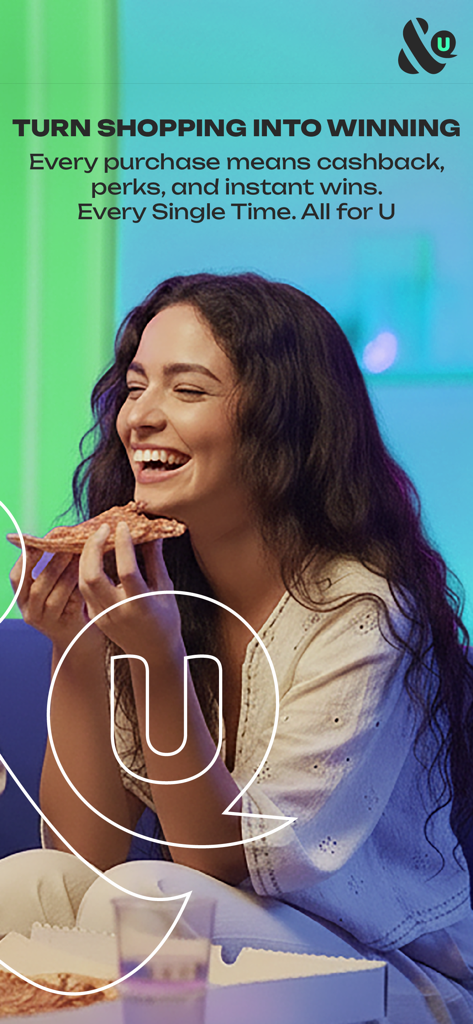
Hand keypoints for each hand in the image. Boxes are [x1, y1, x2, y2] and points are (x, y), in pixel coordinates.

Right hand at [10, 547, 89, 650]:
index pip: (16, 577)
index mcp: (23, 599)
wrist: (80, 639)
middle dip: (54, 563)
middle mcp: (30, 612)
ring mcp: (47, 623)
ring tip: (82, 558)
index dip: (26, 558)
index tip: (39, 541)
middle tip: (69, 546)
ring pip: (54, 598)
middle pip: (38, 587)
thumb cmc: (70, 604)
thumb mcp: (56, 586)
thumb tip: (62, 533)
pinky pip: (71, 606)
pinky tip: (90, 577)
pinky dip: (80, 589)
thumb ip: (55, 567)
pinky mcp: (65, 628)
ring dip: (68, 575)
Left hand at [78, 521, 183, 660]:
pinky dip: (85, 568)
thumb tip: (151, 533)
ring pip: (82, 581)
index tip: (123, 526)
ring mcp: (102, 616)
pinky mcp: (94, 616)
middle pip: (93, 576)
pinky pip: (83, 588)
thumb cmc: (165, 620)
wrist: (152, 653)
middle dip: (93, 547)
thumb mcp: (165, 589)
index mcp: (140, 605)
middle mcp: (118, 611)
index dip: (123, 545)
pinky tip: (92, 554)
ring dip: (85, 556)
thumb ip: (155, 561)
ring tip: (96, 537)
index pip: (126, 570)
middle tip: (103, 527)